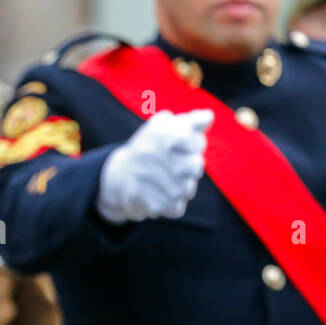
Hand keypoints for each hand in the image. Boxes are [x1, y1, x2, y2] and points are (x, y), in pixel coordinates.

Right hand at [95, 109, 211, 223]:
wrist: (115, 175)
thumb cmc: (150, 149)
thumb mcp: (165, 129)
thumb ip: (191, 122)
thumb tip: (209, 116)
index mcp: (157, 133)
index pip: (197, 142)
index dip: (195, 145)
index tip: (185, 145)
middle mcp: (149, 153)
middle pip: (196, 166)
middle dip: (193, 168)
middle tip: (180, 167)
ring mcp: (145, 178)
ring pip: (188, 189)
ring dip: (184, 187)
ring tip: (171, 182)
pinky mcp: (142, 200)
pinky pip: (176, 208)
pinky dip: (173, 205)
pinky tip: (162, 196)